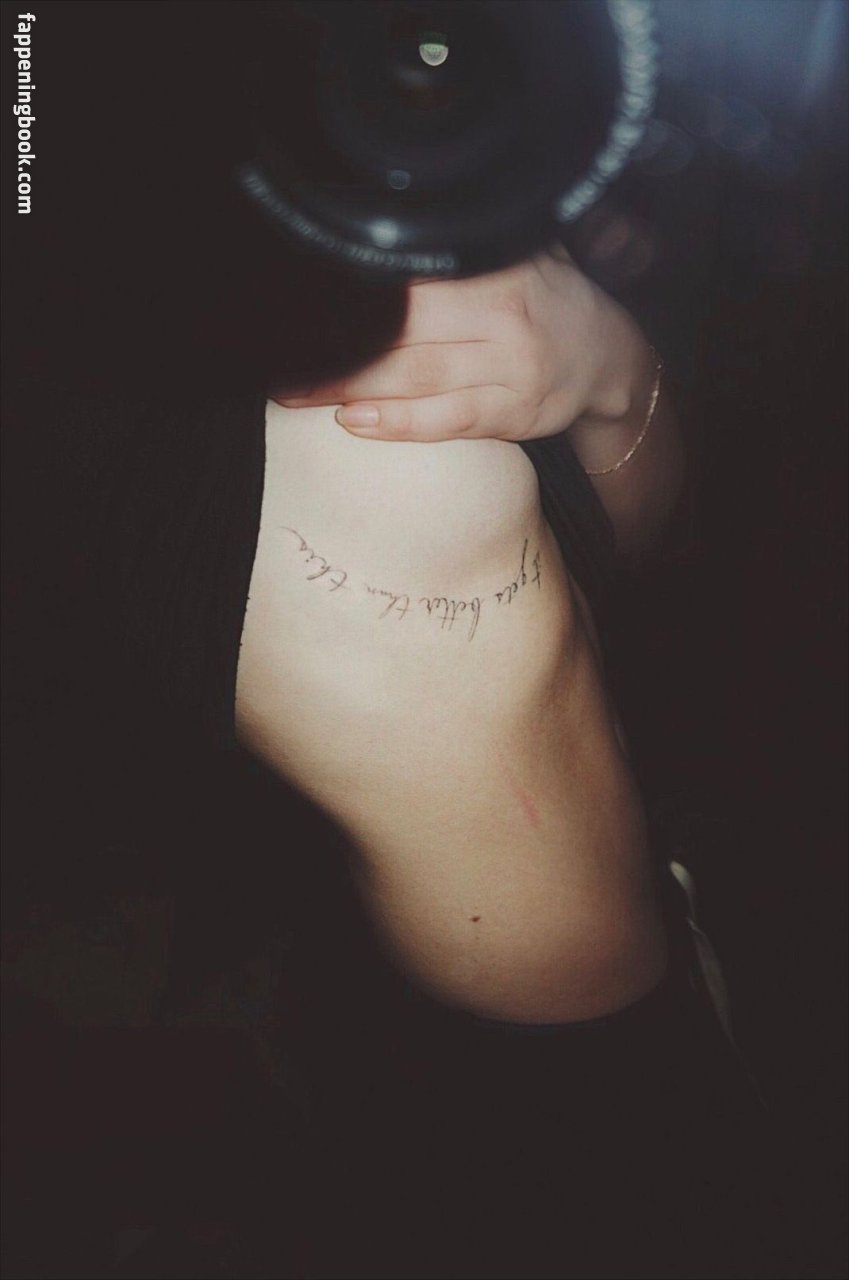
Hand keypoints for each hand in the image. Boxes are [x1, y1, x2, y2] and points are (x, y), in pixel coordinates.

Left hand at [272, 244, 649, 442]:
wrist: (607, 355)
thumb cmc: (540, 300)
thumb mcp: (511, 252)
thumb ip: (457, 242)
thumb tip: (373, 214)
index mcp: (495, 263)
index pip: (410, 270)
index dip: (349, 283)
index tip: (295, 294)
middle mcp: (504, 311)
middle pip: (402, 324)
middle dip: (334, 342)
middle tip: (277, 352)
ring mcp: (511, 366)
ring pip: (415, 374)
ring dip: (348, 384)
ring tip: (296, 390)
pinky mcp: (513, 413)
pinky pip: (446, 420)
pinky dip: (397, 422)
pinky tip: (352, 421)